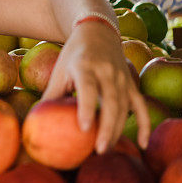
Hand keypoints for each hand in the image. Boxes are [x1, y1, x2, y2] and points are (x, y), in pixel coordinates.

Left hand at [42, 22, 150, 152]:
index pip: (88, 88)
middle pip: (111, 102)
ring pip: (125, 107)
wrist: (98, 32)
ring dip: (118, 130)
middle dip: (107, 128)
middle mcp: (107, 71)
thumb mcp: (59, 70)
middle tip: (98, 150)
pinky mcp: (131, 83)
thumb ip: (51, 95)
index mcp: (85, 66)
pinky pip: (141, 105)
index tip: (83, 128)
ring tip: (107, 150)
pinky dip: (145, 124)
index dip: (86, 108)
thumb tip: (36, 122)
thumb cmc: (73, 55)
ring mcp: (122, 77)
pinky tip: (142, 144)